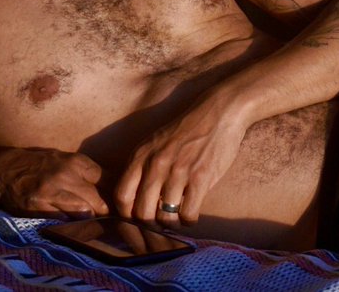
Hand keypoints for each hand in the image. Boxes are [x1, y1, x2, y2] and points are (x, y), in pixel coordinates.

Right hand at [0, 147, 108, 218]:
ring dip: (87, 220)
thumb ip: (84, 172)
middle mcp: (65, 174)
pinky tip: (68, 225)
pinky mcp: (40, 207)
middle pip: (98, 200)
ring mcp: (52, 191)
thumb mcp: (62, 160)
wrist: (4, 172)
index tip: (111, 203)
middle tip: (102, 220)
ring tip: (86, 224)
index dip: (110, 194)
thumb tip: (112, 186)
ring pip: (84, 212)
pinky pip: (64, 221)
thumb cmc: (38, 166)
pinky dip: (69, 225)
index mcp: (75, 161)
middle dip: (102, 212)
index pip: (106, 180)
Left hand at [114, 95, 246, 227]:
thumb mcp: (155, 142)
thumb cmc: (185, 130)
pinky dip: (188, 221)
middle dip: (149, 225)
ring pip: (165, 218)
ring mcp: (178, 172)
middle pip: (142, 212)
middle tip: (158, 224)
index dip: (126, 214)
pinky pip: (188, 214)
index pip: (122, 195)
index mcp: (141, 155)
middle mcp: (156, 164)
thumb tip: (135, 198)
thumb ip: (143, 166)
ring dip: (171, 224)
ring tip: (176, 219)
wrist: (217, 112)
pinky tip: (191, 214)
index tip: (136, 219)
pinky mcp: (201, 178)